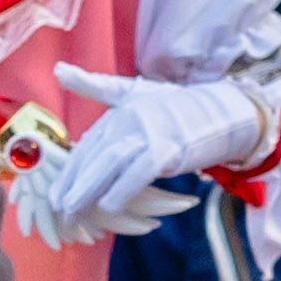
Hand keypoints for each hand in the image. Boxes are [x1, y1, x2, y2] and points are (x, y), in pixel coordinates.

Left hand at [14, 67, 280, 245]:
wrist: (226, 111)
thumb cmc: (179, 109)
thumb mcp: (136, 95)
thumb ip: (96, 87)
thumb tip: (59, 70)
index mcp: (120, 111)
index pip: (85, 146)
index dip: (68, 173)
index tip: (53, 197)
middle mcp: (131, 118)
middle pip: (93, 155)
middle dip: (72, 185)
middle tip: (58, 210)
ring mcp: (151, 131)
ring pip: (110, 163)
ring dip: (88, 189)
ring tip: (72, 210)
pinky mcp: (170, 146)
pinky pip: (140, 171)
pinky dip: (122, 189)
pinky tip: (109, 205)